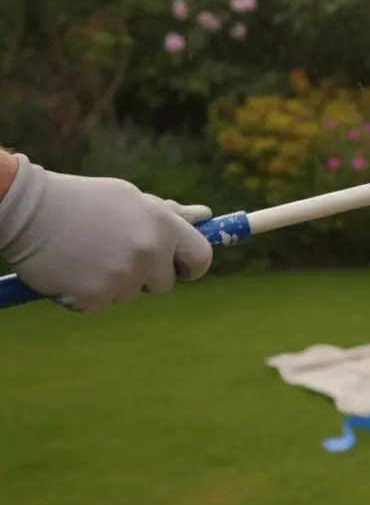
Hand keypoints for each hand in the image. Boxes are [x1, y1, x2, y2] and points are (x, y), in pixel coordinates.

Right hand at [0, 155, 213, 312]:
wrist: (28, 211)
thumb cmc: (84, 202)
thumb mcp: (131, 200)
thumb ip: (169, 215)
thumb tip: (206, 217)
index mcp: (162, 225)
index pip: (201, 258)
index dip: (192, 267)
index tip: (181, 268)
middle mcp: (148, 252)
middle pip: (164, 284)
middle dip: (146, 276)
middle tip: (115, 254)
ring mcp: (122, 277)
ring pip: (130, 295)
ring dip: (113, 283)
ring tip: (87, 254)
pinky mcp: (94, 298)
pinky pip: (100, 304)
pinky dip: (86, 293)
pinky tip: (71, 269)